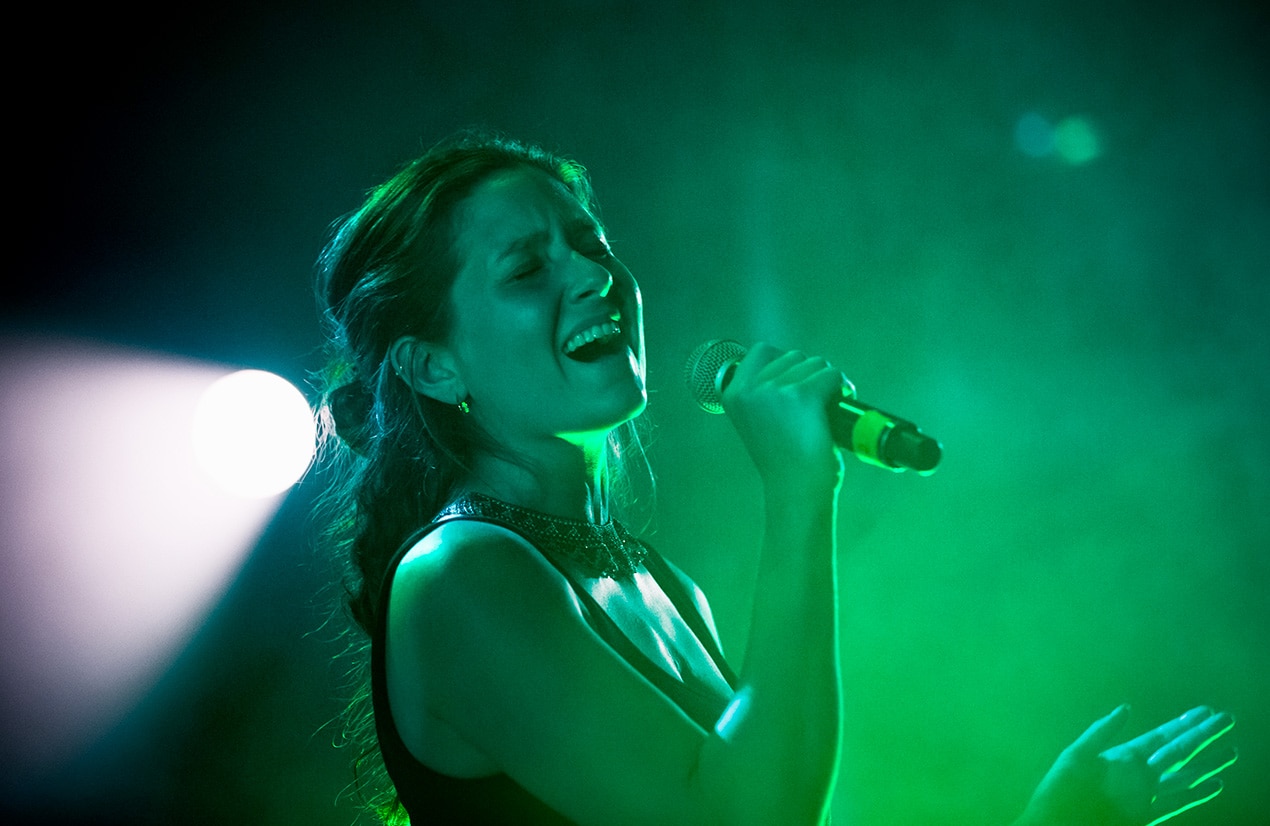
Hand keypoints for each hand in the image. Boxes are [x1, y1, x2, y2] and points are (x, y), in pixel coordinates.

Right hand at [721, 342, 849, 492]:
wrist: (796, 491)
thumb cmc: (784, 463)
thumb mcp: (760, 423)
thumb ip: (765, 396)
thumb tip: (794, 367)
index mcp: (734, 395)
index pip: (761, 351)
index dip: (785, 363)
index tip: (796, 383)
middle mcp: (751, 389)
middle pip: (792, 355)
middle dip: (809, 373)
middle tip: (817, 401)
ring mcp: (775, 390)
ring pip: (815, 363)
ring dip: (827, 380)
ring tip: (829, 407)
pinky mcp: (803, 395)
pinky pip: (832, 375)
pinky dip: (843, 387)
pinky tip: (842, 404)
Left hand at [1017, 705, 1236, 825]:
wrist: (1058, 825)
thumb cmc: (1059, 793)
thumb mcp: (1077, 757)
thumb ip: (1102, 732)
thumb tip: (1126, 709)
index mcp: (1121, 756)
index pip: (1160, 736)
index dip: (1183, 723)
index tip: (1205, 711)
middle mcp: (1137, 774)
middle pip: (1178, 751)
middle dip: (1203, 736)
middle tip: (1227, 719)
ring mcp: (1143, 796)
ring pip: (1184, 776)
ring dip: (1208, 763)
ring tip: (1232, 751)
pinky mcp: (1144, 816)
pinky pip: (1176, 803)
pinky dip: (1197, 794)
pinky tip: (1216, 784)